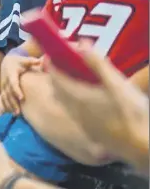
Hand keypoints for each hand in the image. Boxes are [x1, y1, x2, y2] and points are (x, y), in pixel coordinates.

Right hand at [0, 55, 42, 114]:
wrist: (7, 62)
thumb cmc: (19, 62)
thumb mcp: (25, 60)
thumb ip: (32, 61)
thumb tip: (40, 60)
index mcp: (11, 73)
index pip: (13, 83)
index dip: (16, 90)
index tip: (22, 98)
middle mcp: (6, 80)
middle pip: (9, 93)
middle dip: (13, 102)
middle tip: (19, 112)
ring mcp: (3, 85)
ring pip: (5, 97)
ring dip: (10, 106)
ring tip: (16, 114)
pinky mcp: (3, 89)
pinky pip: (3, 98)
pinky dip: (6, 106)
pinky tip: (11, 113)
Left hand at [49, 40, 148, 173]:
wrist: (140, 148)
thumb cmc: (131, 114)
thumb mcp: (117, 84)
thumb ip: (98, 64)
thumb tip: (81, 43)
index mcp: (77, 96)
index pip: (54, 76)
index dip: (51, 62)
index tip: (53, 52)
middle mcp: (74, 109)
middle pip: (56, 88)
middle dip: (57, 73)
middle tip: (65, 61)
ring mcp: (81, 121)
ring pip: (64, 100)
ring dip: (65, 86)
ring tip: (78, 75)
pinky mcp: (89, 129)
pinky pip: (73, 109)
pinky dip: (73, 98)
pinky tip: (90, 96)